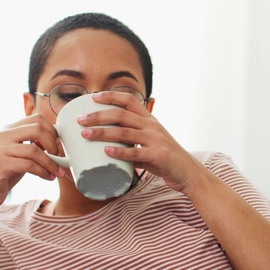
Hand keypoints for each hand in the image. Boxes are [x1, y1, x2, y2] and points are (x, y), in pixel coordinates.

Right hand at [0, 113, 63, 209]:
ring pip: (35, 150)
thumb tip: (58, 140)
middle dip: (53, 144)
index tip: (57, 145)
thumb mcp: (21, 153)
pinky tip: (48, 177)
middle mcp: (3, 135)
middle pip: (37, 129)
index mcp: (9, 129)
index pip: (37, 118)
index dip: (52, 130)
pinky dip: (43, 172)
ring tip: (56, 172)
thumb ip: (34, 144)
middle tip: (58, 157)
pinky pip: (29, 165)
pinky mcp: (1, 165)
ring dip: (51, 163)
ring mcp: (0, 149)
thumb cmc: (7, 172)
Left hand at [79, 92, 203, 192]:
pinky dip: (119, 152)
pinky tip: (106, 152)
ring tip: (85, 135)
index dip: (110, 96)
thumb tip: (108, 147)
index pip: (129, 100)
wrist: (188, 173)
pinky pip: (135, 153)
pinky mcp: (158, 155)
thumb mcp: (150, 144)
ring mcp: (155, 140)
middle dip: (98, 115)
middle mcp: (152, 126)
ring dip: (102, 132)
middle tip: (81, 120)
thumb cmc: (166, 160)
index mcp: (150, 120)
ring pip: (124, 132)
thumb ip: (132, 143)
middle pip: (121, 114)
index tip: (92, 97)